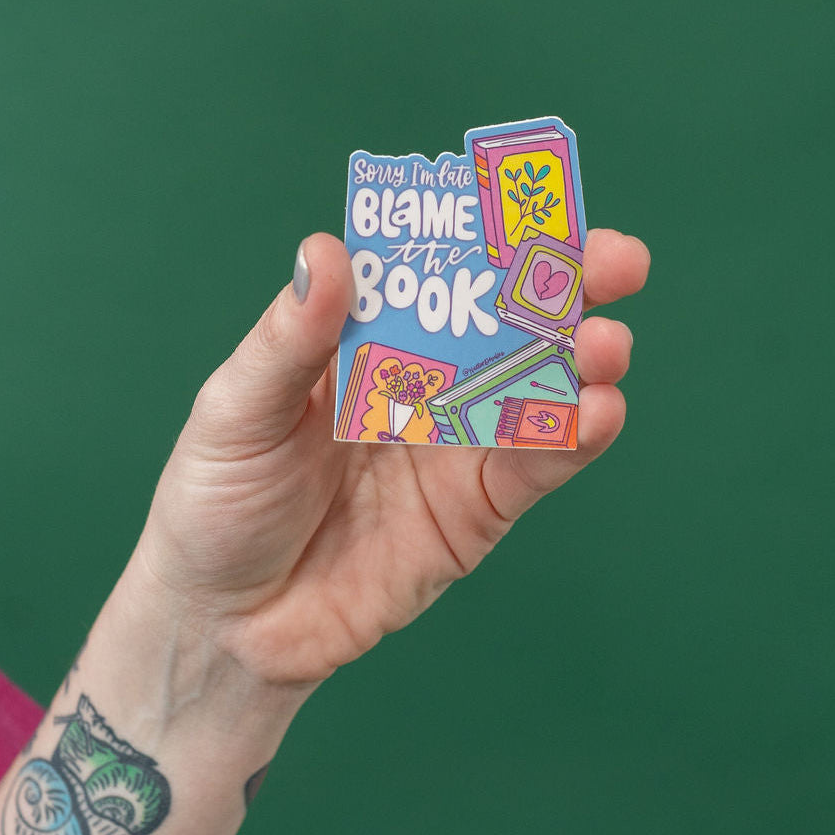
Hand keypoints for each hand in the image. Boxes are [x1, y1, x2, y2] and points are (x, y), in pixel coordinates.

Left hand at [126, 229, 647, 687]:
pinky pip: (535, 466)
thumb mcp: (237, 411)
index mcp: (362, 344)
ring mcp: (454, 448)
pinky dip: (574, 438)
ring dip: (583, 362)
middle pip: (505, 324)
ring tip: (606, 347)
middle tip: (617, 265)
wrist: (228, 624)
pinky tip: (597, 412)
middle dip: (564, 290)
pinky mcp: (477, 511)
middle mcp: (421, 386)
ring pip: (536, 390)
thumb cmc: (217, 504)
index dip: (487, 239)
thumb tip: (329, 251)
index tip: (535, 210)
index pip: (435, 273)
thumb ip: (289, 340)